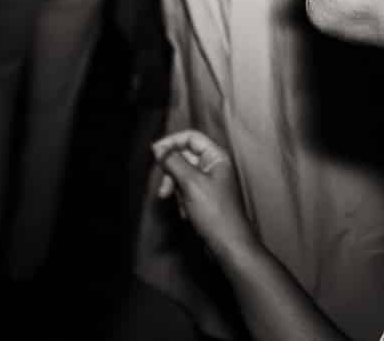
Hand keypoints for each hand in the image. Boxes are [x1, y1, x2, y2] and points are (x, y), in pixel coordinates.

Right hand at [153, 130, 256, 259]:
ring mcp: (210, 183)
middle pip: (184, 157)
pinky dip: (182, 200)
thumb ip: (174, 162)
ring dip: (175, 189)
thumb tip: (159, 149)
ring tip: (177, 204)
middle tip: (164, 189)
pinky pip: (186, 191)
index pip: (191, 137)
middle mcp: (214, 167)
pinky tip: (186, 213)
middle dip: (171, 172)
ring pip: (183, 175)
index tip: (154, 154)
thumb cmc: (215, 213)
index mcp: (216, 157)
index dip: (171, 142)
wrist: (228, 245)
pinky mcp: (205, 199)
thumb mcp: (190, 183)